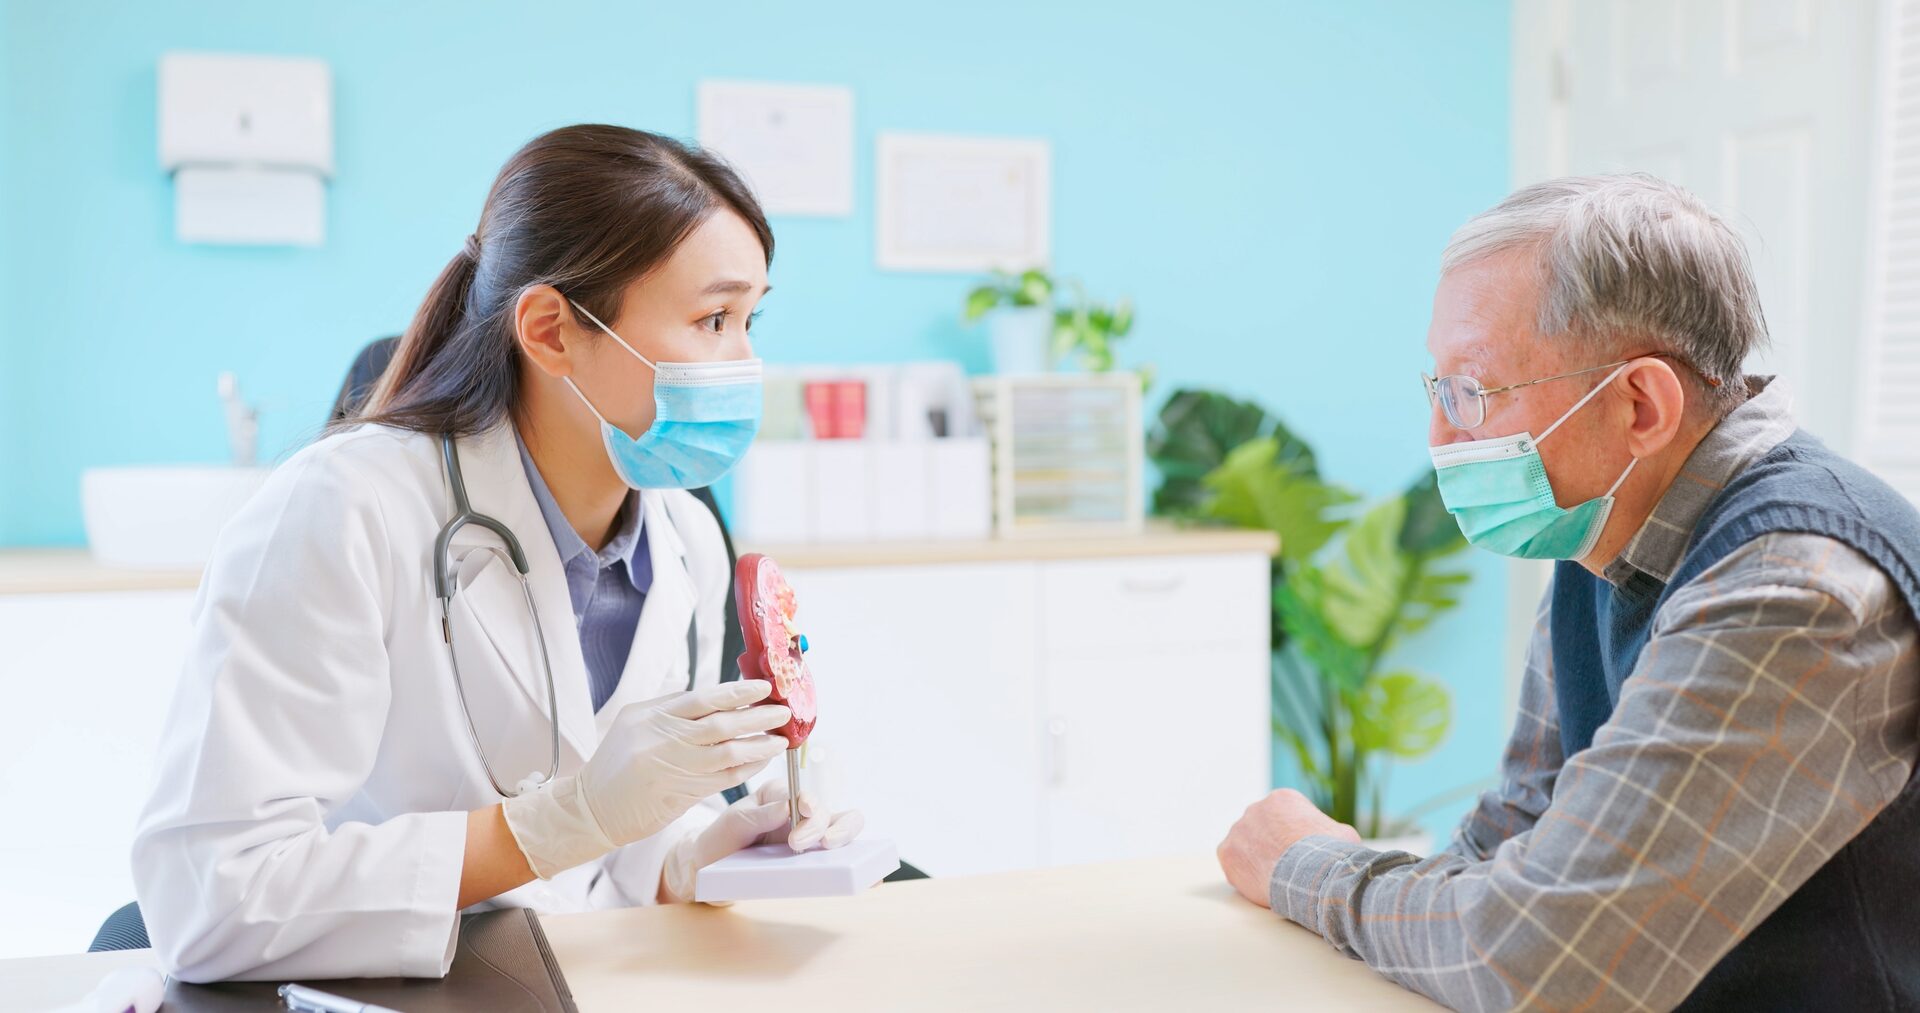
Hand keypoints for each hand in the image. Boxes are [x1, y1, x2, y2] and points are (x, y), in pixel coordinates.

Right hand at [502, 680, 789, 878]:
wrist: (592, 808)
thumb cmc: (615, 761)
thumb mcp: (634, 722)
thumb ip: (671, 707)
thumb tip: (715, 695)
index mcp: (652, 717)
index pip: (704, 698)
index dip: (738, 692)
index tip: (765, 687)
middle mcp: (664, 741)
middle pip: (722, 725)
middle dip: (758, 717)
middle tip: (784, 712)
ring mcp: (674, 770)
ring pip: (728, 755)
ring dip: (759, 746)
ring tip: (781, 739)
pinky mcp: (682, 796)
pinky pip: (724, 780)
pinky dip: (747, 769)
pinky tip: (762, 761)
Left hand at [660, 778, 865, 903]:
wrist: (708, 868)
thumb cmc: (719, 839)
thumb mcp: (730, 824)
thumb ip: (756, 815)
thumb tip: (787, 808)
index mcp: (782, 796)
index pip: (808, 798)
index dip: (811, 814)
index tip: (797, 840)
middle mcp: (801, 814)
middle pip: (835, 814)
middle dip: (832, 829)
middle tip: (812, 848)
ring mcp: (810, 837)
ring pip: (845, 831)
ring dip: (848, 843)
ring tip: (848, 864)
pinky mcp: (812, 860)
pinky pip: (840, 859)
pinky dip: (859, 865)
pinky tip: (869, 879)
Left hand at [1217, 789, 1361, 907]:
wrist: (1311, 875)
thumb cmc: (1331, 854)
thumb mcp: (1343, 834)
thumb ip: (1330, 831)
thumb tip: (1336, 838)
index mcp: (1283, 799)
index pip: (1283, 815)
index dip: (1292, 836)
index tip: (1299, 852)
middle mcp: (1256, 808)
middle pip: (1261, 828)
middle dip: (1271, 845)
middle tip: (1284, 866)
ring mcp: (1238, 829)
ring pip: (1245, 844)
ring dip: (1255, 858)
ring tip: (1272, 877)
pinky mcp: (1227, 852)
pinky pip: (1232, 861)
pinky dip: (1242, 873)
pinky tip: (1259, 882)